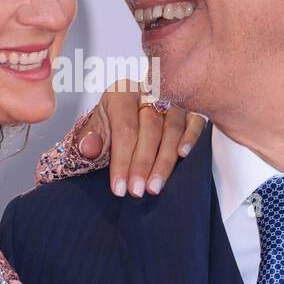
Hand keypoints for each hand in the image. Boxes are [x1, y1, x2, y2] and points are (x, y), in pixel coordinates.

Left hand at [74, 81, 205, 196]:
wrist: (133, 104)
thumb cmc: (115, 119)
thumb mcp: (97, 125)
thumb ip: (90, 137)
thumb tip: (89, 148)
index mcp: (121, 94)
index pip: (124, 129)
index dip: (121, 160)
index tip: (119, 187)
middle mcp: (148, 92)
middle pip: (149, 129)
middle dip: (143, 164)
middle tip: (137, 191)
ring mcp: (172, 98)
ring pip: (172, 129)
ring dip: (165, 160)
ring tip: (155, 186)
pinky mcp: (190, 105)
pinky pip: (195, 120)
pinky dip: (191, 137)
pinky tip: (183, 155)